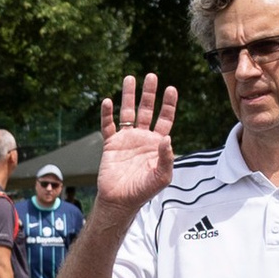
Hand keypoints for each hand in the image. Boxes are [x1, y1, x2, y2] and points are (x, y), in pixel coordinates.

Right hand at [91, 73, 178, 217]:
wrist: (120, 201)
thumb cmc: (143, 191)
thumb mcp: (161, 177)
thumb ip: (166, 158)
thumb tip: (167, 138)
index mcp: (157, 143)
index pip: (165, 119)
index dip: (168, 104)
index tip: (170, 89)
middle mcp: (142, 138)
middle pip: (147, 110)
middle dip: (149, 93)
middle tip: (151, 76)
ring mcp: (126, 139)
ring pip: (128, 112)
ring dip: (129, 96)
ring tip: (130, 78)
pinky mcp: (110, 144)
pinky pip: (108, 125)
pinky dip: (107, 114)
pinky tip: (108, 102)